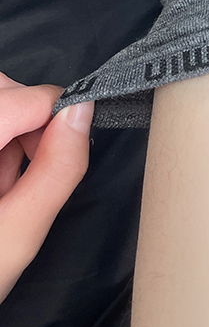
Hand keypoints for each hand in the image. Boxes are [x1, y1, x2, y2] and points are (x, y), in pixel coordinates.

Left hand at [0, 71, 93, 303]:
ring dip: (16, 129)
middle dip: (32, 115)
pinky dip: (1, 142)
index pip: (17, 98)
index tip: (75, 143)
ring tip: (13, 181)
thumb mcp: (17, 235)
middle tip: (42, 165)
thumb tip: (84, 111)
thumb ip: (56, 169)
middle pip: (1, 91)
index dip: (56, 112)